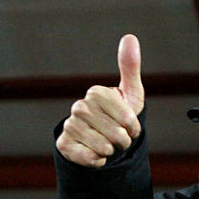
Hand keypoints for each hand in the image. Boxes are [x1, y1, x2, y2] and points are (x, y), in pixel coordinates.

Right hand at [56, 34, 144, 167]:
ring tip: (108, 145)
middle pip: (116, 134)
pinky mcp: (64, 144)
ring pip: (104, 147)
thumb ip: (130, 67)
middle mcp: (79, 107)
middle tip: (120, 138)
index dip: (134, 127)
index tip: (131, 126)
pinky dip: (98, 161)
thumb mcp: (130, 93)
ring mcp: (70, 125)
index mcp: (96, 93)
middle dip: (124, 141)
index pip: (127, 118)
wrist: (101, 140)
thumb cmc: (120, 115)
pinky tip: (96, 154)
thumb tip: (129, 37)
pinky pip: (90, 158)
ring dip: (112, 151)